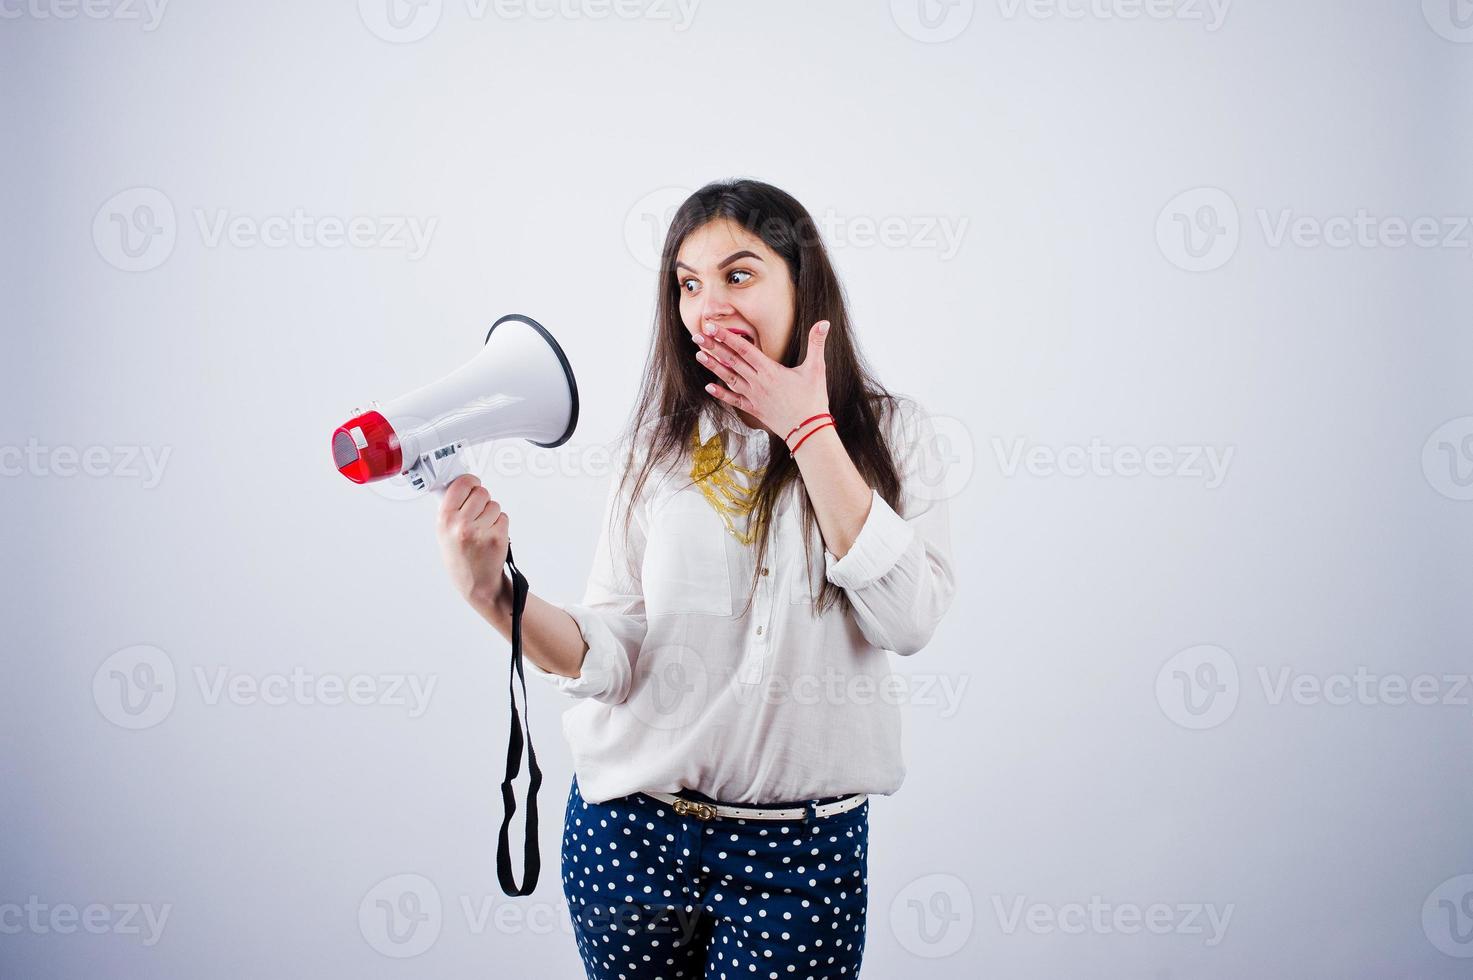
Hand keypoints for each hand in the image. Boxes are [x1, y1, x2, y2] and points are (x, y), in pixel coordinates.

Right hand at [436, 474, 510, 609]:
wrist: (477, 585)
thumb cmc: (460, 560)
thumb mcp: (444, 533)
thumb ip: (451, 509)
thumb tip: (461, 485)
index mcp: (445, 520)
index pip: (461, 484)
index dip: (470, 482)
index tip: (473, 483)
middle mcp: (461, 524)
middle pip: (481, 492)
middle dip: (482, 499)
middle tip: (479, 512)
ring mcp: (481, 531)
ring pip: (494, 505)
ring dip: (492, 513)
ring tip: (483, 529)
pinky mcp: (498, 537)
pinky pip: (503, 517)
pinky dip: (500, 524)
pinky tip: (491, 536)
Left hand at [695, 319, 831, 442]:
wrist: (808, 431)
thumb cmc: (813, 399)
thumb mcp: (817, 369)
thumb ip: (817, 344)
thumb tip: (825, 322)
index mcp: (769, 370)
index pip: (743, 348)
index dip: (726, 336)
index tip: (712, 327)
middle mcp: (757, 382)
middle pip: (731, 360)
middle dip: (713, 347)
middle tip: (697, 335)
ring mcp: (753, 396)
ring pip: (728, 378)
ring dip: (713, 366)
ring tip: (699, 355)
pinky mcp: (754, 409)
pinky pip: (734, 400)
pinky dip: (721, 394)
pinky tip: (709, 387)